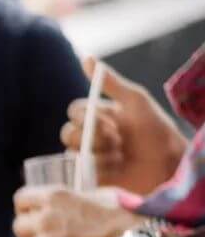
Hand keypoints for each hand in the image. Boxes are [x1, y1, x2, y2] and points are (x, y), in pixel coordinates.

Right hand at [61, 57, 185, 195]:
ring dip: (97, 155)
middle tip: (116, 141)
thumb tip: (86, 57)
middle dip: (91, 138)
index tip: (109, 121)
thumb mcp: (135, 100)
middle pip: (68, 133)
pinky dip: (96, 172)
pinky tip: (115, 171)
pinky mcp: (92, 179)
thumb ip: (110, 82)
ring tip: (120, 157)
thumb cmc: (155, 130)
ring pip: (72, 155)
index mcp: (100, 115)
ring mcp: (91, 158)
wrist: (168, 164)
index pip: (75, 111)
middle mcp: (92, 136)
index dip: (86, 117)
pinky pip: (79, 174)